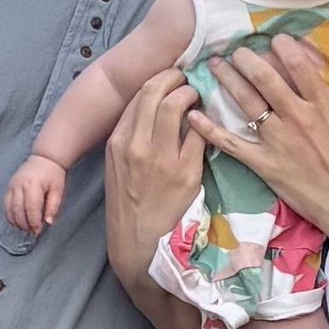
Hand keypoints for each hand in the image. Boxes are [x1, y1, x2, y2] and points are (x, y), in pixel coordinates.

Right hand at [5, 155, 68, 234]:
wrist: (44, 159)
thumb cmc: (52, 174)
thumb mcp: (58, 190)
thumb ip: (53, 207)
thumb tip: (48, 222)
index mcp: (34, 184)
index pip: (31, 208)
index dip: (34, 221)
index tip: (38, 230)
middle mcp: (20, 185)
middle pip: (18, 210)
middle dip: (25, 224)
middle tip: (32, 230)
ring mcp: (12, 185)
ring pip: (9, 209)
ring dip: (16, 221)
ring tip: (25, 227)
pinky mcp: (8, 187)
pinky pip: (5, 205)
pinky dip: (10, 215)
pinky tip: (17, 221)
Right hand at [103, 69, 205, 291]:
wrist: (140, 251)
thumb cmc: (129, 209)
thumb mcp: (117, 169)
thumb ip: (131, 138)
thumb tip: (153, 108)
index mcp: (117, 143)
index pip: (139, 95)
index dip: (160, 80)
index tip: (172, 77)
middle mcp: (135, 145)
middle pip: (157, 91)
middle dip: (177, 78)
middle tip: (190, 79)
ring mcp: (161, 159)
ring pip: (179, 105)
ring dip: (193, 94)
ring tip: (200, 97)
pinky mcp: (186, 174)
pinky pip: (200, 134)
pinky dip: (207, 122)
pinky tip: (211, 124)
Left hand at [185, 35, 328, 243]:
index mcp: (323, 105)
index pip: (299, 66)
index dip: (284, 47)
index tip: (275, 38)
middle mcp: (297, 118)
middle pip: (265, 79)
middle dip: (246, 59)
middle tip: (236, 50)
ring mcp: (278, 141)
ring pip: (246, 103)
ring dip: (227, 80)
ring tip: (214, 65)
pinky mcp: (264, 165)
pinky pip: (232, 144)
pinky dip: (210, 130)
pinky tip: (194, 116)